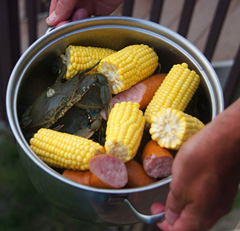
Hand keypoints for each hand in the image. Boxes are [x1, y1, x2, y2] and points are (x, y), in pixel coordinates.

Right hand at [46, 0, 122, 26]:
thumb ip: (63, 3)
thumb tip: (53, 19)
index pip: (57, 8)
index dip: (56, 18)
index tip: (57, 26)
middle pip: (68, 16)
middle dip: (68, 22)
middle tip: (69, 24)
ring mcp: (90, 4)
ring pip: (81, 20)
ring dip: (80, 22)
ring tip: (83, 12)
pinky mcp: (103, 10)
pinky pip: (95, 21)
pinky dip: (92, 25)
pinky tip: (90, 23)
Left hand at [152, 98, 239, 230]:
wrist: (226, 138)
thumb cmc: (201, 159)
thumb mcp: (180, 183)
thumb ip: (174, 204)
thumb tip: (170, 218)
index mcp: (202, 214)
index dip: (165, 225)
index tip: (155, 213)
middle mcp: (215, 211)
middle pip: (191, 224)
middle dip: (173, 216)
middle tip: (160, 204)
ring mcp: (222, 198)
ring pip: (199, 211)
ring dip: (183, 206)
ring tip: (172, 193)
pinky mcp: (224, 185)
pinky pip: (206, 199)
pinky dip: (193, 197)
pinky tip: (187, 183)